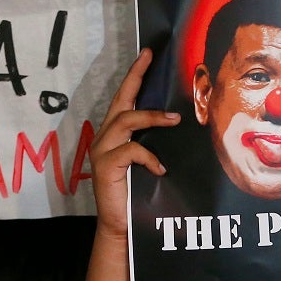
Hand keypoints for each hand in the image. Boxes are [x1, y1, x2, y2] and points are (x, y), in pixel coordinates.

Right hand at [90, 49, 179, 238]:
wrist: (122, 226)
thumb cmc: (138, 195)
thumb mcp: (148, 163)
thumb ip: (153, 143)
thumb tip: (179, 123)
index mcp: (115, 134)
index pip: (125, 98)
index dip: (135, 76)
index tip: (147, 54)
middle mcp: (104, 137)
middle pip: (121, 100)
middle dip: (135, 77)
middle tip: (150, 57)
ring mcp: (102, 150)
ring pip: (126, 120)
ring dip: (152, 118)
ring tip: (174, 120)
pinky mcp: (104, 165)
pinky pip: (130, 150)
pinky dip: (148, 157)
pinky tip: (160, 169)